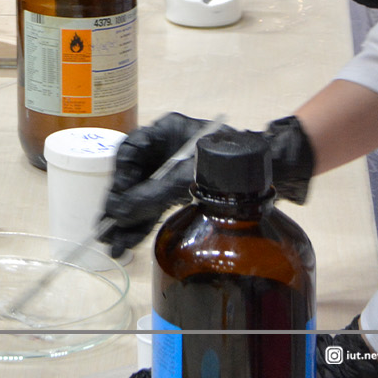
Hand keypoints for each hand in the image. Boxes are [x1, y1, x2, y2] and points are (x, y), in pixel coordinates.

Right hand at [98, 112, 314, 256]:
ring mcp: (173, 170)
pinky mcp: (182, 190)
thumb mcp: (184, 178)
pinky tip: (132, 240)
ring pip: (143, 195)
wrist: (272, 171)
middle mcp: (165, 149)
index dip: (118, 179)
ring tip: (115, 245)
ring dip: (129, 220)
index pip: (129, 152)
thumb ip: (151, 196)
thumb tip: (119, 214)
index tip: (113, 204)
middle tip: (105, 231)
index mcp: (164, 131)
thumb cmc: (230, 164)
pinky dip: (145, 222)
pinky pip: (157, 205)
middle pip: (132, 177)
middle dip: (119, 206)